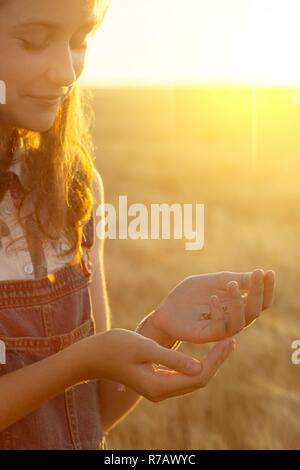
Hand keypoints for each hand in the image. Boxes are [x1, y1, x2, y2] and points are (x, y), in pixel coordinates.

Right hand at [77, 328, 234, 400]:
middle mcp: (160, 392)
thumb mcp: (144, 348)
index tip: (229, 341)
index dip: (216, 361)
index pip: (197, 377)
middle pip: (197, 380)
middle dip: (216, 361)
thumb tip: (198, 367)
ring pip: (191, 379)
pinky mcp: (155, 381)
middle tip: (232, 340)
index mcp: (158, 385)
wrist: (92, 355)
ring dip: (208, 363)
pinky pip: (181, 376)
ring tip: (223, 343)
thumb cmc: (115, 347)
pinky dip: (195, 364)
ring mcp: (157, 388)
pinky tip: (203, 351)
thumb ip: (171, 358)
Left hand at [150, 269, 274, 343]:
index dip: (266, 288)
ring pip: (240, 322)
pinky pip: (219, 328)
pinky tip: (213, 298)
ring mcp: (220, 329)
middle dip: (258, 292)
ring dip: (238, 302)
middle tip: (257, 275)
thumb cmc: (191, 295)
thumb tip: (260, 274)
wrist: (166, 309)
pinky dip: (218, 312)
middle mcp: (233, 319)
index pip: (260, 301)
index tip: (269, 272)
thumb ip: (236, 279)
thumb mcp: (215, 281)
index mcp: (237, 307)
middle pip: (255, 311)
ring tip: (231, 284)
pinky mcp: (205, 335)